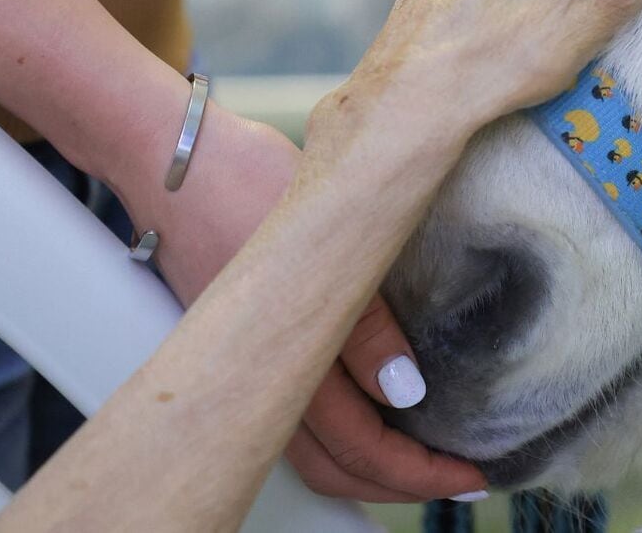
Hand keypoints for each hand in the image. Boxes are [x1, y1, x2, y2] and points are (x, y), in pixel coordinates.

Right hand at [115, 96, 483, 501]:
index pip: (358, 447)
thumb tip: (405, 394)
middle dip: (396, 483)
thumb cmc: (244, 184)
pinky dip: (338, 431)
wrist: (172, 158)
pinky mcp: (238, 344)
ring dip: (367, 462)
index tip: (469, 472)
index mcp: (282, 354)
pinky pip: (291, 412)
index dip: (416, 473)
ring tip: (424, 456)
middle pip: (332, 467)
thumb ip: (365, 322)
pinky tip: (373, 410)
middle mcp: (257, 375)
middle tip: (458, 476)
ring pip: (309, 447)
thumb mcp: (327, 239)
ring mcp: (243, 363)